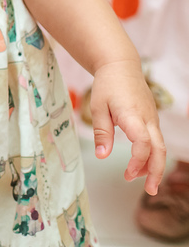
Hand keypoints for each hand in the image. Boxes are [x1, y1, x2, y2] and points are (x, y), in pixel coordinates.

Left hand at [89, 60, 165, 194]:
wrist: (121, 66)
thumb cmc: (108, 85)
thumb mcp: (98, 107)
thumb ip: (102, 132)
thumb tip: (102, 156)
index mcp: (133, 114)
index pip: (144, 142)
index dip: (138, 160)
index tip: (127, 173)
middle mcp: (148, 119)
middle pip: (159, 149)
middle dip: (156, 172)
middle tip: (149, 190)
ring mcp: (153, 119)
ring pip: (160, 147)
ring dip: (153, 166)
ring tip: (140, 181)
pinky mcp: (152, 120)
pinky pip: (156, 141)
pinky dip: (151, 155)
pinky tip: (140, 165)